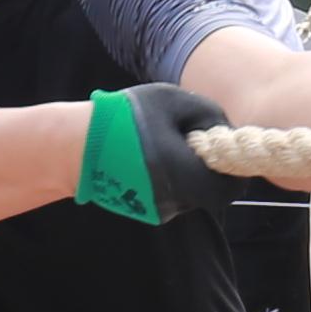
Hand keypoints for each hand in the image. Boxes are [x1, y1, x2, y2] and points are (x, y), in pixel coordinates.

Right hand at [72, 83, 234, 226]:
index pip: (232, 187)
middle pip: (210, 190)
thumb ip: (209, 112)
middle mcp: (177, 202)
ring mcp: (160, 210)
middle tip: (187, 138)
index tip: (219, 144)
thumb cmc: (126, 119)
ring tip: (162, 144)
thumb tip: (224, 129)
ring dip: (187, 171)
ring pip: (190, 192)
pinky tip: (148, 157)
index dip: (233, 165)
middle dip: (206, 166)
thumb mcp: (173, 101)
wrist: (77, 146)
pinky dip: (169, 178)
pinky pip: (171, 194)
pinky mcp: (145, 211)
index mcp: (188, 178)